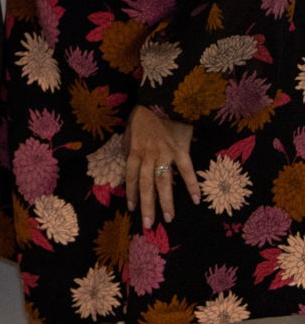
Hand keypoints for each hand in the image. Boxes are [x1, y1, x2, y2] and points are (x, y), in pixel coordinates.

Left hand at [124, 104, 195, 229]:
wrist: (163, 98)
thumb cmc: (145, 113)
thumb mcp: (129, 129)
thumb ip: (129, 145)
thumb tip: (128, 158)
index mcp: (134, 151)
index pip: (130, 177)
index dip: (131, 194)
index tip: (132, 209)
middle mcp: (147, 155)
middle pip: (145, 185)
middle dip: (147, 206)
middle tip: (148, 225)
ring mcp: (165, 154)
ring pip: (164, 182)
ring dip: (166, 202)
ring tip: (168, 219)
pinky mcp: (181, 150)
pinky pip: (186, 170)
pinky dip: (191, 184)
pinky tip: (195, 199)